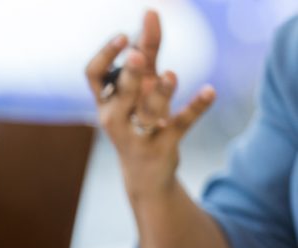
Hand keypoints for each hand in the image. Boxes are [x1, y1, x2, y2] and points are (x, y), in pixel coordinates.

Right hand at [86, 10, 215, 200]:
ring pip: (146, 113)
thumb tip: (150, 13)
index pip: (93, 75)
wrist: (144, 175)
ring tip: (172, 75)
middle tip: (138, 53)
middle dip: (128, 75)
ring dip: (160, 93)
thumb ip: (147, 52)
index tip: (123, 37)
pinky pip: (180, 125)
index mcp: (105, 101)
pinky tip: (210, 91)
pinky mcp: (162, 147)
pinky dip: (195, 108)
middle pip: (119, 94)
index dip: (105, 56)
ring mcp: (138, 134)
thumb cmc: (138, 122)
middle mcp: (115, 118)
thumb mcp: (141, 88)